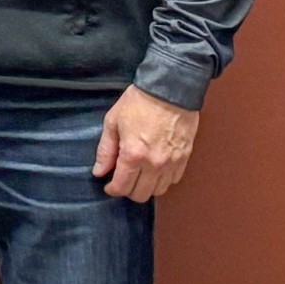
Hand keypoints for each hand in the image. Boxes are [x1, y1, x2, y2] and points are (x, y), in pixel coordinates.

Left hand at [94, 85, 199, 201]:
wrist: (170, 89)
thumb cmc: (138, 102)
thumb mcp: (113, 122)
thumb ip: (106, 150)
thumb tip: (99, 172)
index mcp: (133, 155)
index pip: (122, 187)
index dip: (112, 190)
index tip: (109, 186)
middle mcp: (154, 164)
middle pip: (141, 194)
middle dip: (128, 191)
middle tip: (123, 180)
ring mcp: (172, 162)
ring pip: (159, 191)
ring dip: (147, 187)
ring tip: (139, 175)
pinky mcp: (185, 158)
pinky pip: (174, 180)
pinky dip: (163, 180)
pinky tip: (155, 170)